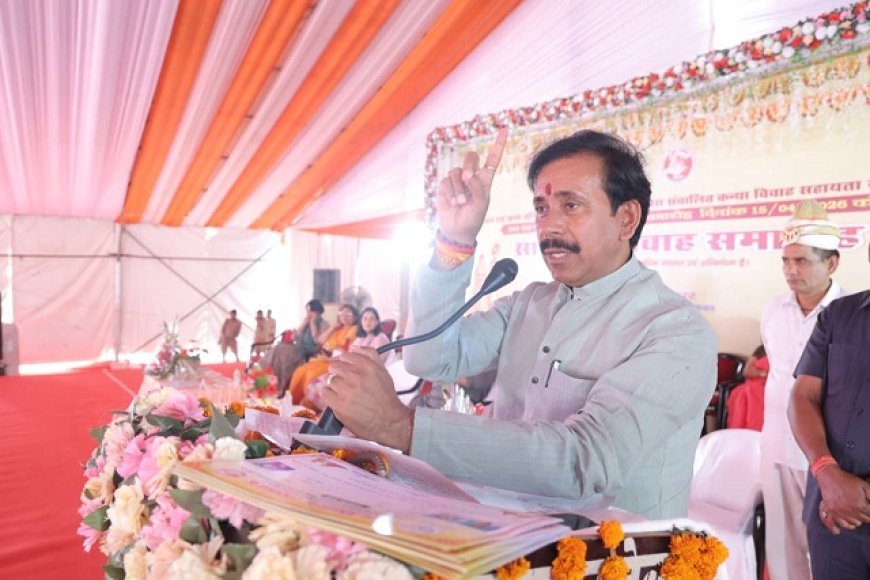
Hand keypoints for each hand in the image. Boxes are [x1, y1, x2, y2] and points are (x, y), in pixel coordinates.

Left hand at [322, 347, 412, 452]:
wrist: (389, 422)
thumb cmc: (386, 397)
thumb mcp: (383, 371)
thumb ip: (369, 354)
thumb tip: (353, 346)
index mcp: (367, 366)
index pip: (345, 356)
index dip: (346, 363)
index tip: (348, 370)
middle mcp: (356, 376)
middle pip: (335, 367)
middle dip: (339, 374)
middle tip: (347, 383)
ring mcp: (345, 390)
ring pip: (330, 380)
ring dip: (335, 385)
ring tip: (345, 394)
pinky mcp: (338, 404)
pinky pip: (324, 392)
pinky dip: (329, 395)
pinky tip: (338, 399)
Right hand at [436, 128, 507, 244]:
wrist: (457, 230)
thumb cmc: (473, 218)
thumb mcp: (481, 204)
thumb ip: (478, 188)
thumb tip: (468, 174)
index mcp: (485, 180)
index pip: (492, 159)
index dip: (498, 145)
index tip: (504, 130)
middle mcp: (471, 177)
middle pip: (471, 157)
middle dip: (469, 164)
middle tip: (467, 178)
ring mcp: (457, 180)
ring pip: (456, 171)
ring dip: (459, 188)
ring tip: (461, 202)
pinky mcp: (445, 186)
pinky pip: (447, 181)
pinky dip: (451, 193)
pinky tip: (453, 203)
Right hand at [816, 467, 869, 532]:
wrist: (829, 475)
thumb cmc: (848, 480)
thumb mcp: (865, 486)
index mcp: (860, 505)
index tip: (869, 507)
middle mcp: (849, 511)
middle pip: (863, 520)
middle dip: (866, 516)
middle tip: (866, 510)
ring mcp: (839, 512)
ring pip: (853, 523)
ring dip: (857, 521)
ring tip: (858, 515)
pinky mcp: (830, 511)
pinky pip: (835, 523)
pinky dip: (838, 527)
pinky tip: (840, 529)